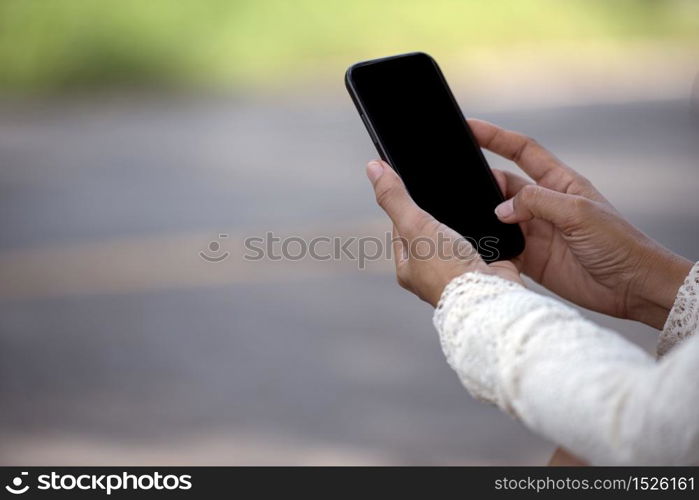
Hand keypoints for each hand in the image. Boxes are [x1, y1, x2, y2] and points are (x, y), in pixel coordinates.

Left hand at [365, 160, 521, 306]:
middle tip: (451, 192)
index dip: (408, 205)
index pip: (403, 228)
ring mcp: (462, 271)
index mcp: (409, 267)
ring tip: (476, 205)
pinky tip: (497, 218)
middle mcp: (434, 272)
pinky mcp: (490, 269)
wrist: (490, 297)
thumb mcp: (414, 226)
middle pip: (434, 230)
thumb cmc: (448, 271)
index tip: (415, 184)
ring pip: (464, 236)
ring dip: (472, 220)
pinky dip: (495, 231)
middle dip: (445, 212)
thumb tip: (372, 168)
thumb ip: (395, 197)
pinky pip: (492, 242)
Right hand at [469, 119, 691, 328]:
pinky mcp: (531, 258)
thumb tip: (500, 209)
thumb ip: (537, 202)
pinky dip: (489, 247)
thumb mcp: (578, 212)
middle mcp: (545, 204)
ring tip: (467, 219)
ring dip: (484, 218)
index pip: (522, 151)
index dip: (495, 137)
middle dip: (483, 184)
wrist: (632, 287)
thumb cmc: (618, 244)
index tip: (469, 127)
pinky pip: (502, 248)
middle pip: (504, 185)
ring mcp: (536, 232)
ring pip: (498, 217)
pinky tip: (478, 246)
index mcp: (560, 183)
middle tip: (465, 189)